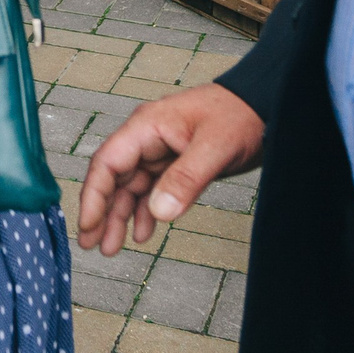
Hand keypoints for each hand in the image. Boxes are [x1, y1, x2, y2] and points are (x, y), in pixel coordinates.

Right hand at [76, 84, 263, 255]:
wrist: (266, 105)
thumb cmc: (240, 114)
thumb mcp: (215, 147)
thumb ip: (186, 179)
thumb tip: (158, 212)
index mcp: (147, 126)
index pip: (107, 163)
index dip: (93, 197)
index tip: (87, 227)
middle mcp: (147, 138)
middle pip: (113, 178)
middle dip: (101, 212)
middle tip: (92, 245)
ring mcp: (161, 150)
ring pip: (130, 187)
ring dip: (120, 216)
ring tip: (112, 247)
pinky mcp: (176, 162)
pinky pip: (152, 189)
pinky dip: (145, 211)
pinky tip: (145, 232)